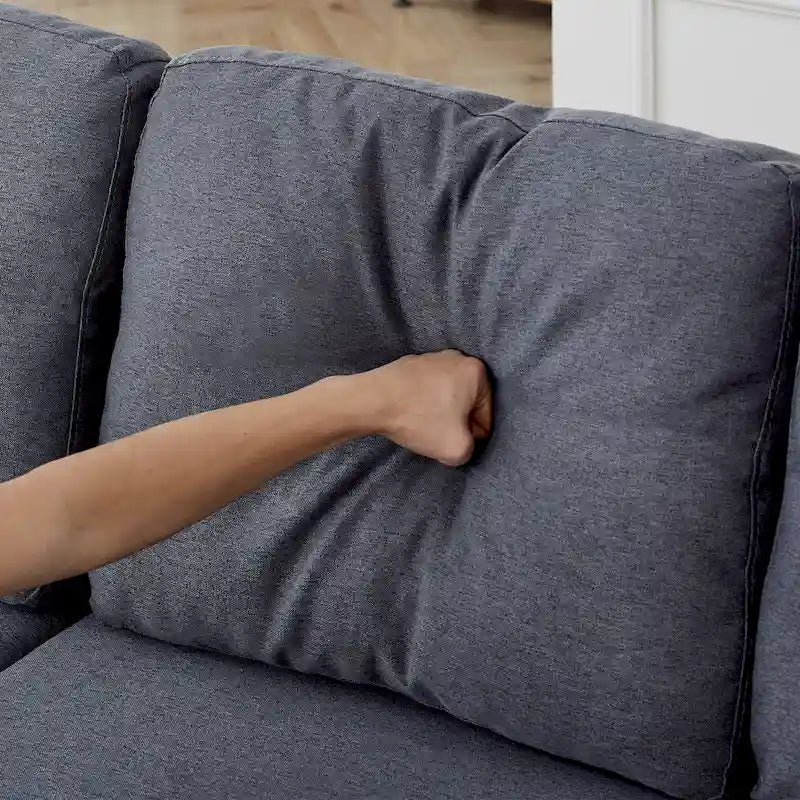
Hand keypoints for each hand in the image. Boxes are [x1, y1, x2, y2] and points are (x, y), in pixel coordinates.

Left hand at [363, 350, 492, 465]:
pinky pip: (427, 392)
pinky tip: (409, 413)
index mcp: (477, 371)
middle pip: (467, 405)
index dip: (470, 436)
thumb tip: (461, 441)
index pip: (485, 417)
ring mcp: (433, 358)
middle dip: (455, 422)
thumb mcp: (457, 449)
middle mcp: (458, 358)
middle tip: (434, 432)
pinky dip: (421, 404)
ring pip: (446, 398)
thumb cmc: (419, 420)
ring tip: (419, 423)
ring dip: (438, 414)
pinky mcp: (412, 364)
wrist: (372, 401)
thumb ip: (471, 449)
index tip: (448, 437)